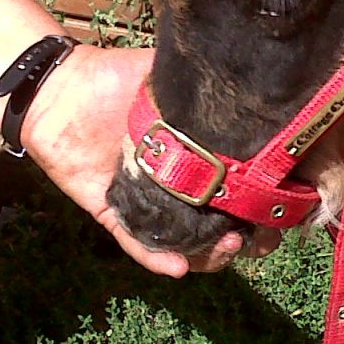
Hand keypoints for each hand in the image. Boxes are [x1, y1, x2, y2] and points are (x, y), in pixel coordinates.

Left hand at [19, 43, 279, 275]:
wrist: (59, 87)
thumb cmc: (113, 76)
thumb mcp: (167, 77)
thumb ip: (201, 83)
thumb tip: (252, 78)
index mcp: (194, 155)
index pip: (235, 188)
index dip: (261, 203)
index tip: (284, 208)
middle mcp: (176, 184)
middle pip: (217, 223)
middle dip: (243, 237)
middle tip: (258, 236)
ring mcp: (146, 202)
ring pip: (184, 243)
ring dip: (208, 255)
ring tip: (226, 247)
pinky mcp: (113, 213)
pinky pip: (137, 243)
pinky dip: (158, 258)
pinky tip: (180, 268)